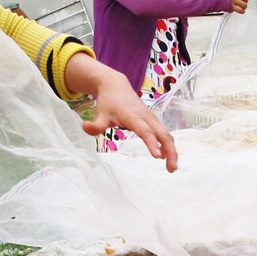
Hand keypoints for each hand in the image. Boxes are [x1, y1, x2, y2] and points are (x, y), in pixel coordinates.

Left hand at [66, 56, 177, 171]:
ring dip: (172, 151)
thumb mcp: (100, 114)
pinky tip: (168, 157)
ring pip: (166, 135)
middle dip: (170, 151)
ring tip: (171, 168)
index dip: (152, 143)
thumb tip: (85, 127)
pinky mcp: (153, 120)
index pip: (145, 132)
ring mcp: (152, 118)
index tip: (157, 156)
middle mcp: (146, 117)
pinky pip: (164, 134)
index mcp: (133, 116)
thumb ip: (95, 125)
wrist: (116, 86)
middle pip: (163, 134)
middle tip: (171, 169)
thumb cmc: (108, 102)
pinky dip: (168, 145)